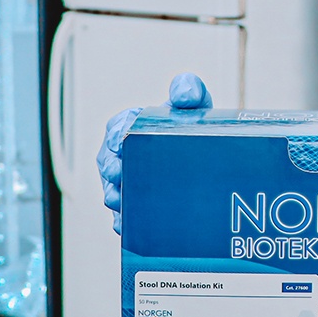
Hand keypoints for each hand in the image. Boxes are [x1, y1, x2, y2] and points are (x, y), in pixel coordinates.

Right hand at [100, 72, 212, 233]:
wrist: (209, 156)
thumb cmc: (193, 126)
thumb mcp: (194, 104)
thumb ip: (189, 90)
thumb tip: (183, 93)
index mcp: (132, 127)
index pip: (117, 127)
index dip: (116, 134)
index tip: (120, 141)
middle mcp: (124, 155)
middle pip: (108, 162)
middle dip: (111, 168)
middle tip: (119, 173)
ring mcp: (128, 182)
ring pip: (112, 190)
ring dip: (114, 196)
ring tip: (120, 201)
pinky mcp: (135, 206)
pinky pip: (124, 216)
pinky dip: (123, 221)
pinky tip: (127, 226)